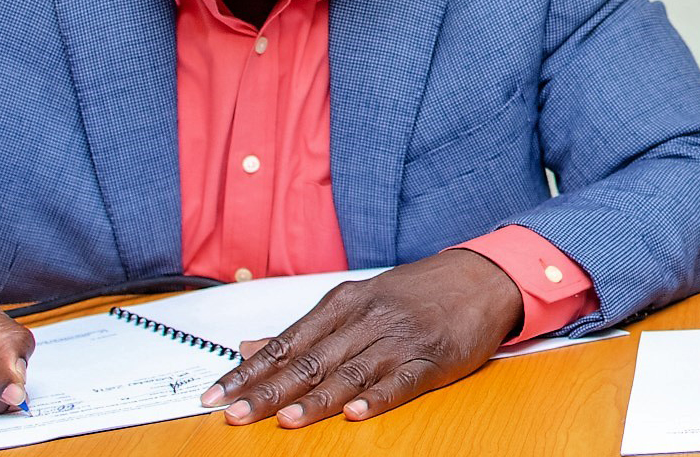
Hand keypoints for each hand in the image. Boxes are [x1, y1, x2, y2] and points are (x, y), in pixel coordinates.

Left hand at [200, 249, 521, 427]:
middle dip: (268, 390)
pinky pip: (401, 382)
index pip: (286, 342)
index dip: (250, 370)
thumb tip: (248, 347)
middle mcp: (367, 320)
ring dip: (315, 400)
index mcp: (345, 303)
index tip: (217, 393)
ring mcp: (400, 340)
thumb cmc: (415, 293)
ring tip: (284, 420)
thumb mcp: (357, 300)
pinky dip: (377, 399)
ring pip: (350, 374)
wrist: (481, 278)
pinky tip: (356, 414)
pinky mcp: (432, 359)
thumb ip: (305, 329)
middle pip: (310, 361)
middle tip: (235, 413)